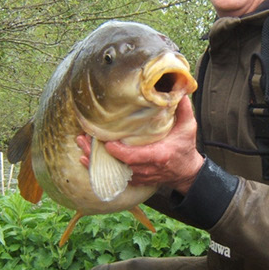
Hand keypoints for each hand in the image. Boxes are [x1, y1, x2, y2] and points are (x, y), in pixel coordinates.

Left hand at [76, 96, 203, 194]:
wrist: (186, 172)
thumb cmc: (185, 148)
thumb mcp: (188, 128)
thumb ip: (184, 110)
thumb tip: (179, 91)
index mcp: (157, 155)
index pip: (133, 156)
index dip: (117, 151)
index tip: (104, 141)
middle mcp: (146, 168)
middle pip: (117, 163)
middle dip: (98, 153)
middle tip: (82, 140)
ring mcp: (139, 175)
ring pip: (113, 170)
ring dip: (95, 160)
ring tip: (80, 146)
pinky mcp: (135, 179)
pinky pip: (114, 175)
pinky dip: (99, 168)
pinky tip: (86, 159)